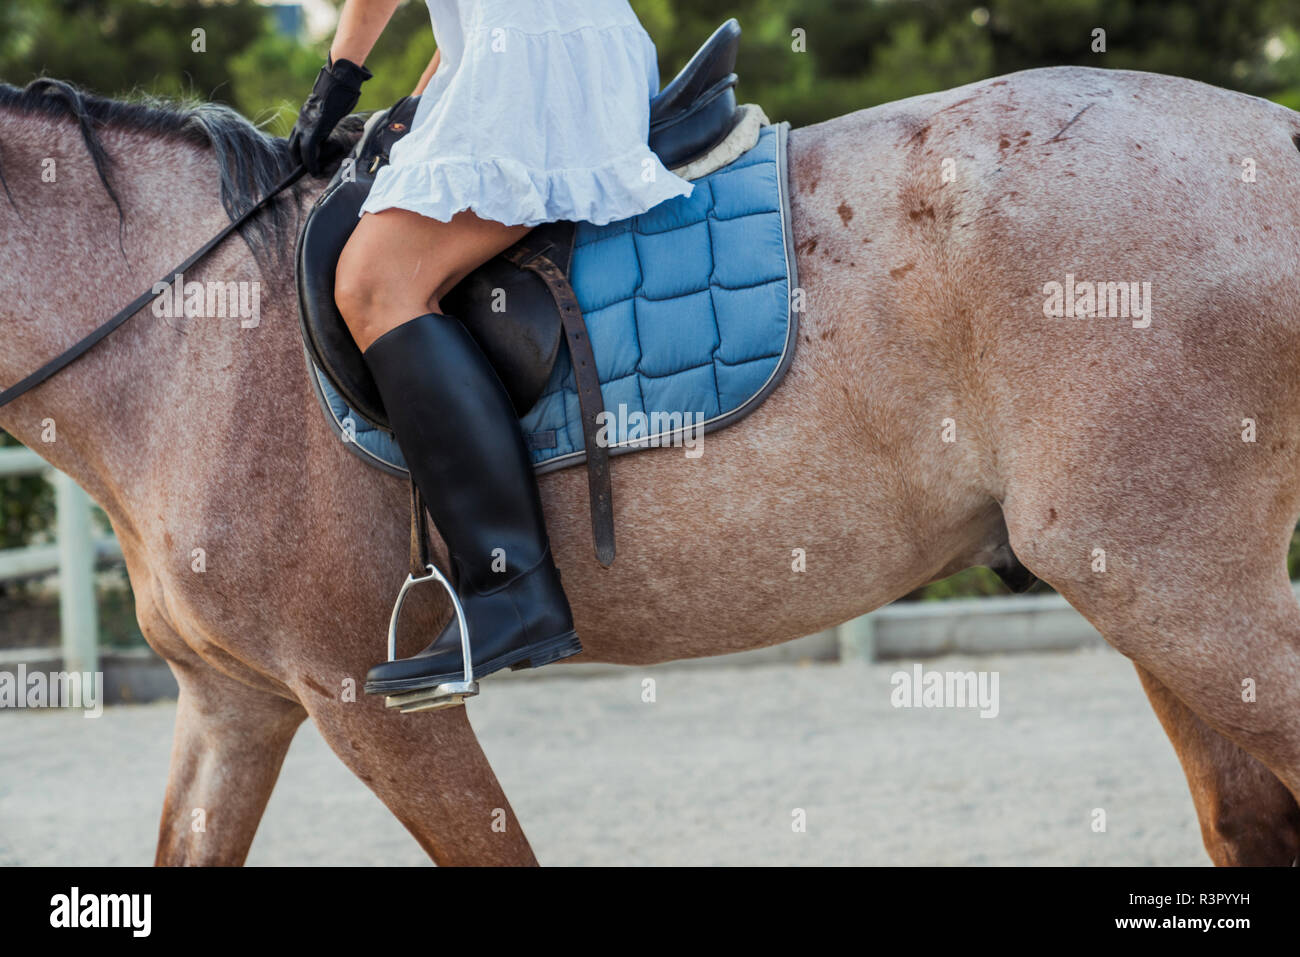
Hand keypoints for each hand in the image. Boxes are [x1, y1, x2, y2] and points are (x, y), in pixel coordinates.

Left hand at [288, 56, 373, 175]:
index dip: (298, 151)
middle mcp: (302, 121)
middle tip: (307, 170)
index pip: (296, 137)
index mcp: (306, 115)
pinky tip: (315, 170)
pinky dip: (311, 162)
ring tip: (314, 172)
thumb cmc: (339, 90)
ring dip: (304, 163)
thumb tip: (334, 122)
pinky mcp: (315, 128)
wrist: (339, 79)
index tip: (301, 161)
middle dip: (297, 160)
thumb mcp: (330, 107)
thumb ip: (327, 117)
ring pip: (298, 149)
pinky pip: (308, 150)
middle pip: (292, 145)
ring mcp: (307, 124)